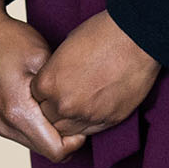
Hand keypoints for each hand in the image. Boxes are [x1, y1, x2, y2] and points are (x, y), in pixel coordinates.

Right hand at [0, 0, 86, 162]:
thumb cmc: (10, 40)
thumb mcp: (43, 58)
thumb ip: (60, 89)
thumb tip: (79, 111)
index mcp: (17, 111)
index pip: (56, 150)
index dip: (76, 140)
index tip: (81, 116)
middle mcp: (6, 124)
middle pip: (48, 151)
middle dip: (67, 137)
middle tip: (74, 109)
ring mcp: (0, 124)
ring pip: (38, 146)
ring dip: (53, 133)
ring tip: (60, 105)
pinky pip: (27, 136)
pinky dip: (41, 127)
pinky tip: (46, 104)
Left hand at [31, 10, 161, 138]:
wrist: (133, 40)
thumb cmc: (99, 35)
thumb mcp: (65, 48)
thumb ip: (56, 72)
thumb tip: (55, 81)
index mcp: (48, 83)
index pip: (35, 98)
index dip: (44, 91)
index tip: (54, 85)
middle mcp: (64, 104)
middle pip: (49, 118)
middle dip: (54, 108)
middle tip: (66, 96)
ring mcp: (86, 115)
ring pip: (68, 130)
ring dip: (70, 120)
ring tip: (79, 104)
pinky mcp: (109, 120)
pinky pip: (91, 131)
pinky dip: (89, 123)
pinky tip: (93, 108)